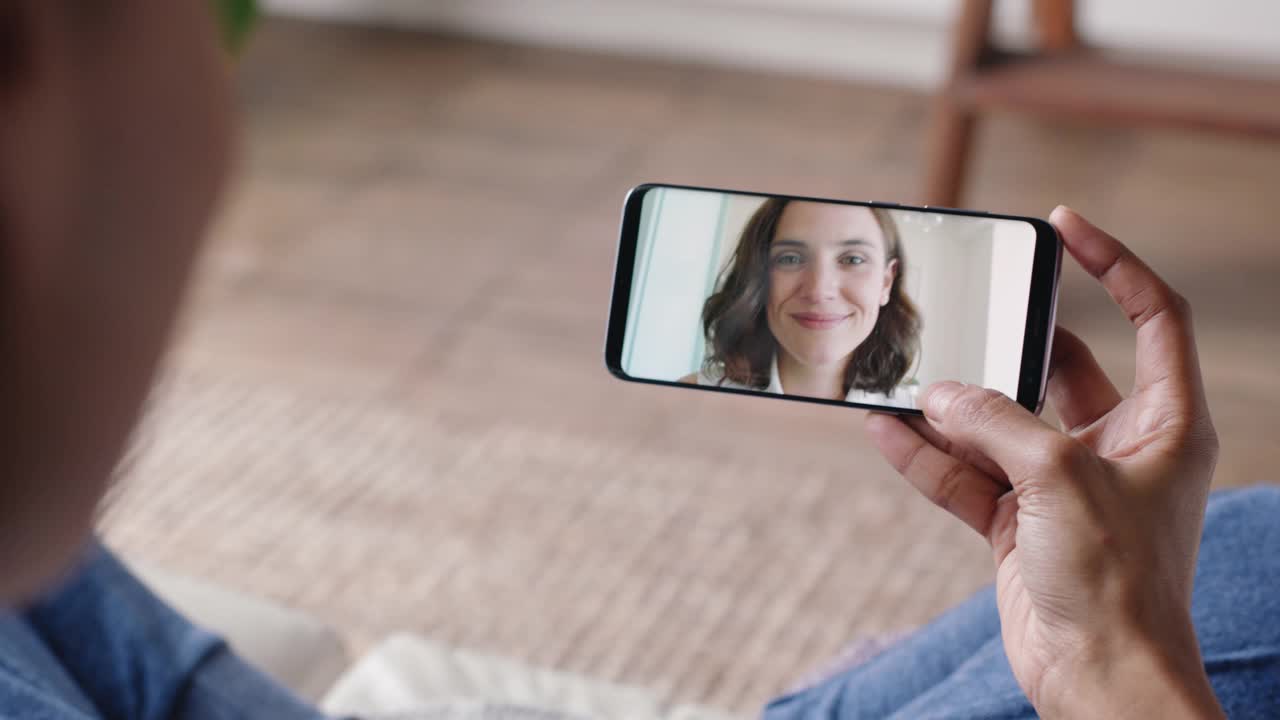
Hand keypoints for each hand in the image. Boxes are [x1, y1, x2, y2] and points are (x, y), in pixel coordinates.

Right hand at [865, 207, 1222, 717]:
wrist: (1100, 677)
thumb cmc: (1118, 580)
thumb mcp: (1060, 477)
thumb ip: (995, 422)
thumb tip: (939, 393)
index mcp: (1164, 421)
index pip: (1151, 316)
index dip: (1113, 263)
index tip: (1063, 225)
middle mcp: (1115, 446)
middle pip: (1059, 368)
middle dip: (1008, 347)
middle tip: (965, 314)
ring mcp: (1061, 485)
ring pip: (998, 425)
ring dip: (951, 407)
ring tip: (903, 379)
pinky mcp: (1018, 523)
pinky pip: (964, 474)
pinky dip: (926, 455)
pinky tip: (885, 430)